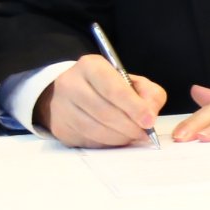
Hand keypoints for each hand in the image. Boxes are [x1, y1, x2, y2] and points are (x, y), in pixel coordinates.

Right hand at [39, 54, 166, 147]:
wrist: (72, 92)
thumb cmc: (107, 86)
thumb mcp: (130, 81)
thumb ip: (148, 94)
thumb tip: (149, 116)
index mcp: (91, 66)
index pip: (113, 89)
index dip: (134, 107)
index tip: (149, 121)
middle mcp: (71, 84)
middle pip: (104, 112)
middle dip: (129, 127)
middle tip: (144, 133)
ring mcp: (61, 107)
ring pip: (94, 130)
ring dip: (119, 137)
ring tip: (132, 136)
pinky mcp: (60, 128)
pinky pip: (87, 140)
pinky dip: (106, 143)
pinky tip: (115, 138)